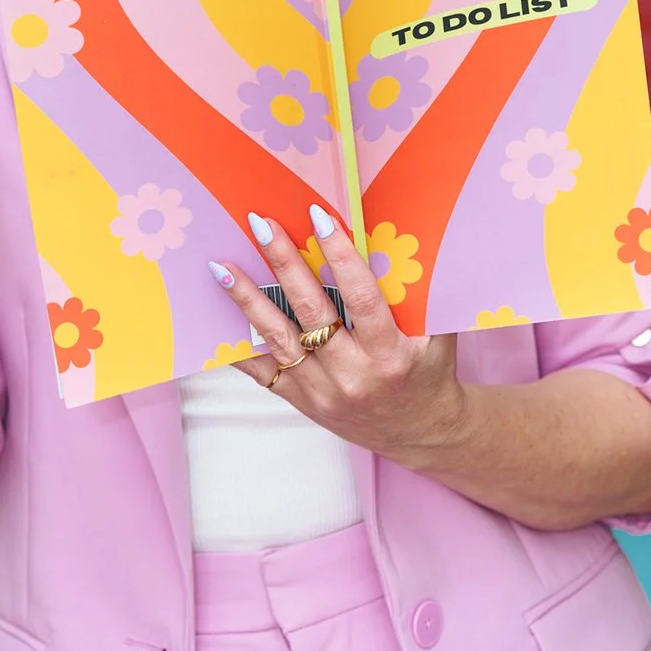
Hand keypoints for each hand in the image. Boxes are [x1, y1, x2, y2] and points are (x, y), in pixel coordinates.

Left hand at [210, 206, 463, 463]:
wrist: (419, 432)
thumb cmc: (428, 371)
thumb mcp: (435, 334)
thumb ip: (414, 294)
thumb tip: (387, 238)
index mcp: (391, 355)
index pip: (362, 298)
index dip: (340, 256)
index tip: (319, 218)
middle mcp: (354, 375)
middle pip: (311, 311)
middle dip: (284, 263)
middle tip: (262, 225)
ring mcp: (322, 391)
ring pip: (278, 339)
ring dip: (248, 300)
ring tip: (222, 268)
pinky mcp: (301, 401)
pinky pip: (261, 370)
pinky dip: (237, 344)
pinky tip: (216, 317)